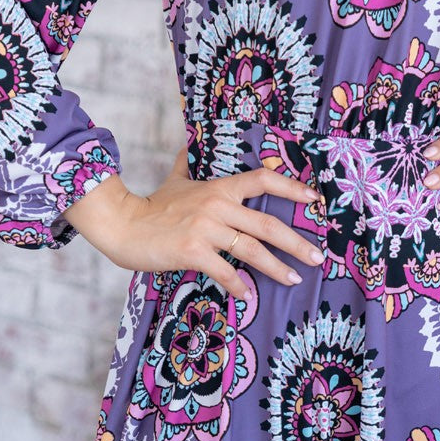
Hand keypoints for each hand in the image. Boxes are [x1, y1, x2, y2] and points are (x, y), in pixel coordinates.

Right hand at [63, 145, 325, 298]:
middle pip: (267, 224)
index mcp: (218, 188)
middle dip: (296, 243)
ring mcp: (205, 229)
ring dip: (277, 268)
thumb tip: (186, 144)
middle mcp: (217, 206)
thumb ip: (185, 164)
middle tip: (317, 257)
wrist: (122, 225)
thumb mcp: (174, 180)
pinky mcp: (193, 251)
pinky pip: (225, 271)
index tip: (315, 199)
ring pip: (252, 249)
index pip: (263, 180)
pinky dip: (239, 286)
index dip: (292, 188)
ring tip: (294, 278)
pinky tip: (248, 296)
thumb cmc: (151, 207)